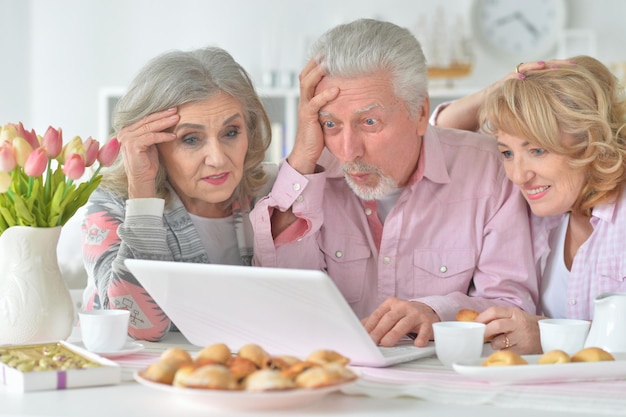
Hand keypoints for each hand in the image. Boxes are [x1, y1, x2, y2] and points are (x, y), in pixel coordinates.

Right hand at [119, 108, 178, 197]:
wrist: (142, 179)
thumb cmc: (147, 163)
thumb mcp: (150, 144)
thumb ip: (153, 132)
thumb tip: (166, 119)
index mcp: (127, 131)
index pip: (145, 119)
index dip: (159, 114)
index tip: (172, 110)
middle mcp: (124, 133)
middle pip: (147, 120)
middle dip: (163, 115)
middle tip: (176, 110)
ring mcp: (126, 139)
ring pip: (149, 127)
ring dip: (164, 122)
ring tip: (177, 119)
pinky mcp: (132, 145)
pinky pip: (151, 137)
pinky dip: (163, 136)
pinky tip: (173, 136)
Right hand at [286, 58, 338, 174]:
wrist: (307, 153)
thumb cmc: (319, 135)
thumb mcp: (327, 115)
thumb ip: (332, 103)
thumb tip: (348, 92)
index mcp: (308, 98)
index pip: (309, 74)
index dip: (317, 61)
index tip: (330, 50)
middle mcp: (304, 100)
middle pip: (305, 74)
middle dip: (316, 61)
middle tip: (329, 50)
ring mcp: (304, 108)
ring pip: (307, 84)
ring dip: (318, 72)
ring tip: (329, 62)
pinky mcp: (307, 118)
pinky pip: (314, 103)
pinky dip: (325, 95)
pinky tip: (336, 89)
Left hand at [361, 297, 439, 347]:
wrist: (428, 311)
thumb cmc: (404, 315)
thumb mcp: (389, 314)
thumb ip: (375, 321)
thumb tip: (359, 330)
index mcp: (391, 304)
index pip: (377, 315)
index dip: (369, 326)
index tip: (362, 337)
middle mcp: (403, 307)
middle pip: (389, 318)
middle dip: (379, 331)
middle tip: (372, 342)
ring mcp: (416, 314)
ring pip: (404, 323)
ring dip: (395, 334)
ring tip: (387, 344)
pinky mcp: (428, 322)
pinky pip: (425, 330)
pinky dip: (421, 337)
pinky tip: (417, 344)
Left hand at [476, 306, 542, 353]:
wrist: (550, 336)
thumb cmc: (528, 326)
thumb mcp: (516, 317)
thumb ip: (501, 318)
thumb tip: (479, 323)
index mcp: (514, 313)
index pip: (494, 311)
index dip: (481, 317)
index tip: (475, 323)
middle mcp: (518, 323)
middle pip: (495, 326)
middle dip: (484, 332)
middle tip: (480, 336)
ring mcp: (522, 337)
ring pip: (498, 341)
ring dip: (494, 344)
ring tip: (499, 342)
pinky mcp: (525, 349)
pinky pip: (506, 351)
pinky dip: (503, 350)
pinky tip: (508, 348)